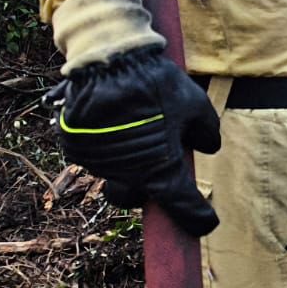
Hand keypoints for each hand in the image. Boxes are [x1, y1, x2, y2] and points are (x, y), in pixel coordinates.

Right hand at [48, 46, 221, 235]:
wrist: (109, 62)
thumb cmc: (157, 85)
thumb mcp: (195, 105)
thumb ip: (206, 131)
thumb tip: (208, 147)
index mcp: (159, 170)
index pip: (182, 206)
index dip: (197, 218)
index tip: (207, 225)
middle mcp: (126, 174)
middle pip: (134, 198)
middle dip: (147, 191)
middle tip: (161, 168)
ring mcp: (98, 163)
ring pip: (114, 177)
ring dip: (128, 165)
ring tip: (139, 134)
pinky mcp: (78, 148)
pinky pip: (96, 157)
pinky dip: (109, 147)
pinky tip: (118, 124)